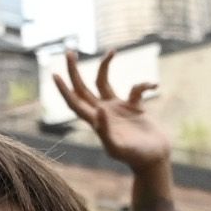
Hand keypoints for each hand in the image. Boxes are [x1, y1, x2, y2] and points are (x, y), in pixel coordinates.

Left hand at [55, 49, 172, 171]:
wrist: (154, 159)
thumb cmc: (136, 157)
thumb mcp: (118, 147)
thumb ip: (106, 131)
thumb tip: (99, 110)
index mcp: (96, 122)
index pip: (74, 103)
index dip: (64, 90)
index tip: (55, 74)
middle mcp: (103, 112)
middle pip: (83, 88)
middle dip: (74, 71)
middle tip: (69, 51)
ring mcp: (117, 108)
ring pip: (104, 82)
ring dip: (105, 66)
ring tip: (112, 51)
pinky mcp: (133, 107)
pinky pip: (135, 89)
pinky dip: (144, 84)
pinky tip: (155, 85)